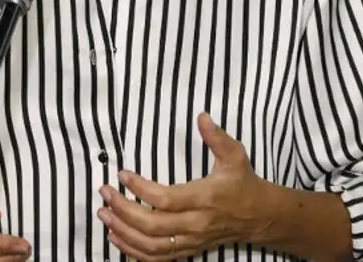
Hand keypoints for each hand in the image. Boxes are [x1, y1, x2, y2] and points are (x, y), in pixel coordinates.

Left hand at [98, 113, 272, 260]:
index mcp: (205, 198)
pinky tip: (117, 237)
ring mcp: (191, 240)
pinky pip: (157, 258)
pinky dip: (134, 251)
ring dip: (123, 232)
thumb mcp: (235, 156)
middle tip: (105, 194)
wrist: (258, 216)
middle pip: (153, 225)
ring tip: (104, 215)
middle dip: (123, 210)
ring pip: (151, 246)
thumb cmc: (243, 183)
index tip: (122, 174)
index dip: (140, 188)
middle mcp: (196, 224)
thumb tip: (201, 116)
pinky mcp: (188, 250)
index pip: (166, 199)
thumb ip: (217, 137)